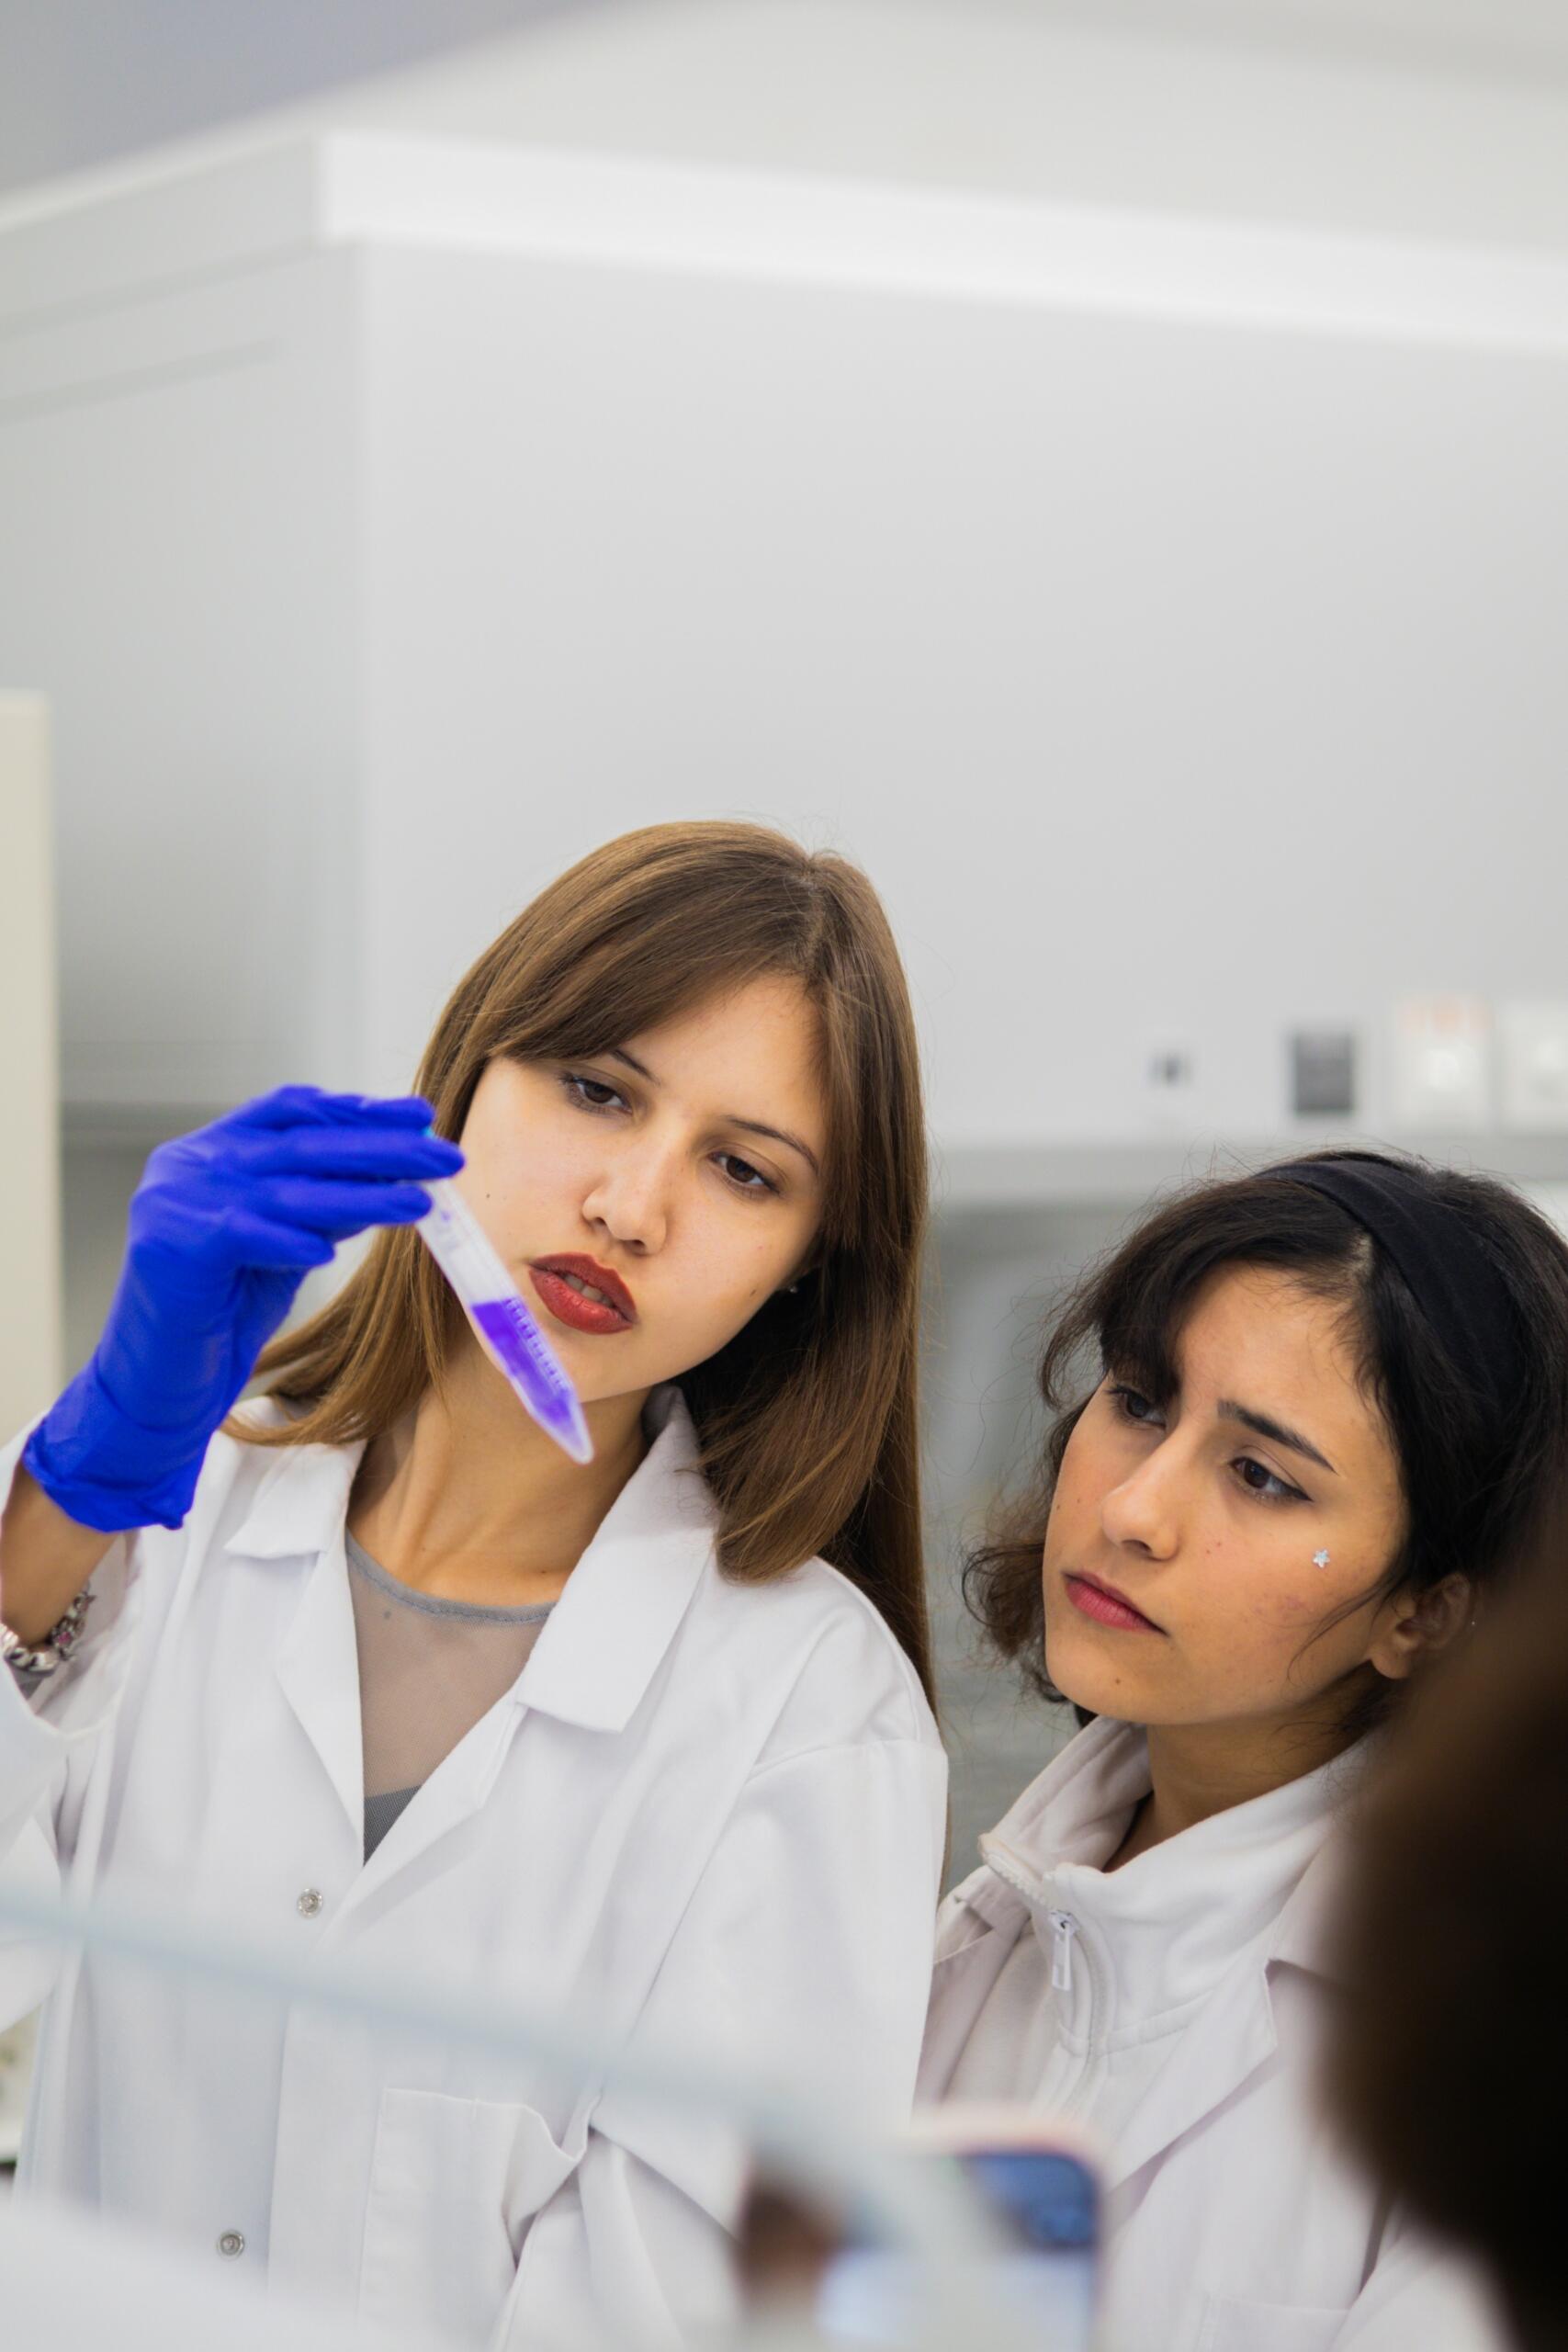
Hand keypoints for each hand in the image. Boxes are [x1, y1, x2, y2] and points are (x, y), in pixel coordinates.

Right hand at [22, 1087, 462, 1531]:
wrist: (157, 1382)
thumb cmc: (223, 1312)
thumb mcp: (282, 1242)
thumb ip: (322, 1203)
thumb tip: (394, 1171)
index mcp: (211, 1150)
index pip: (292, 1111)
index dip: (359, 1111)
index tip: (420, 1116)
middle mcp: (188, 1164)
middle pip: (300, 1143)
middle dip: (381, 1147)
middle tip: (445, 1154)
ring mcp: (173, 1202)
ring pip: (287, 1190)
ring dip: (363, 1193)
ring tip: (422, 1198)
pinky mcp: (171, 1247)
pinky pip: (245, 1233)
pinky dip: (291, 1240)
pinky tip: (332, 1251)